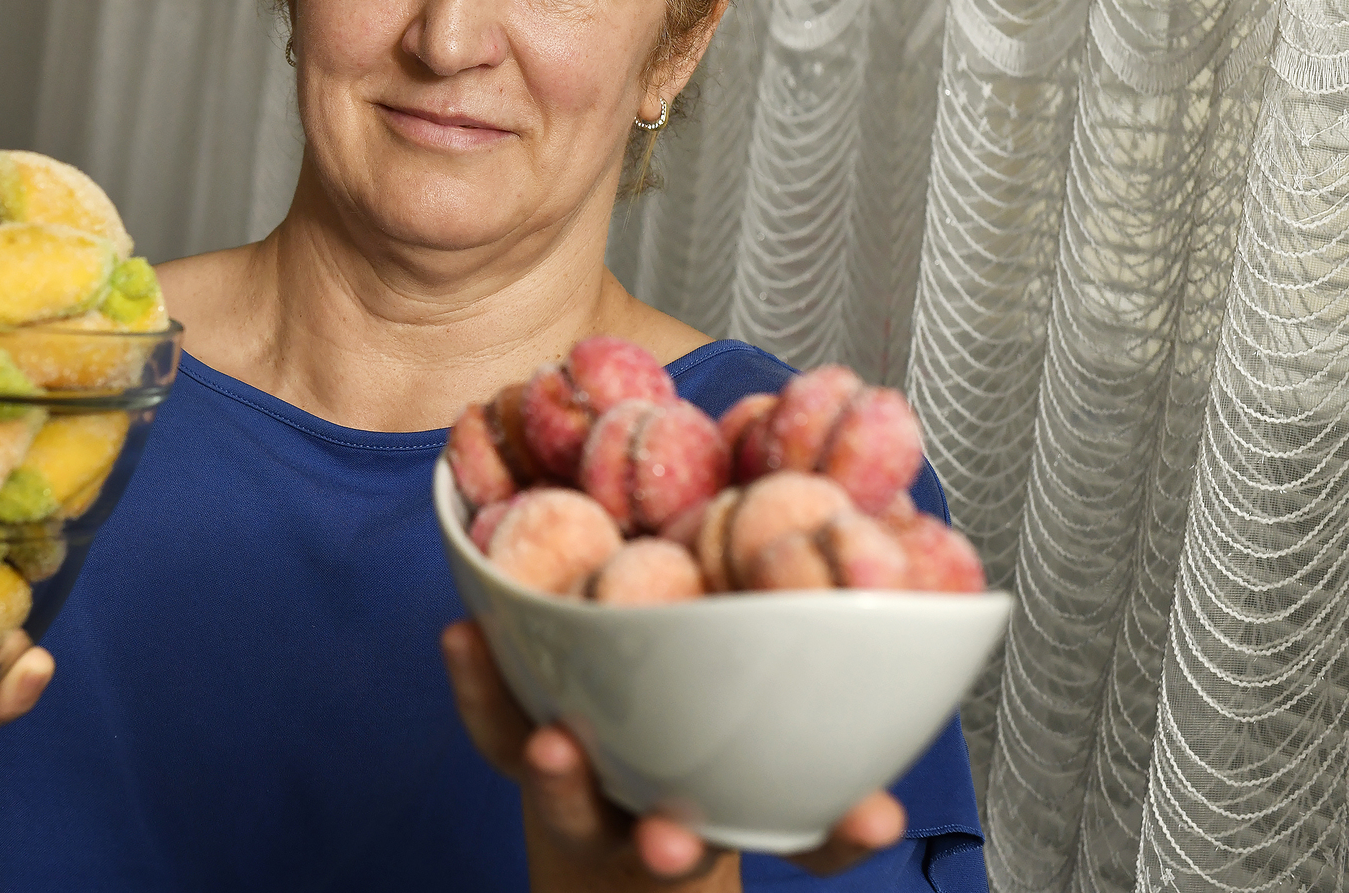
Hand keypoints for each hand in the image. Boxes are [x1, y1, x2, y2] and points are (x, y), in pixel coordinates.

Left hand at [441, 621, 904, 889]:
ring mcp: (591, 794)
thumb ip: (813, 640)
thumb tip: (913, 526)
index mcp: (746, 804)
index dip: (845, 829)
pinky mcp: (523, 747)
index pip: (813, 836)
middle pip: (673, 850)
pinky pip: (497, 726)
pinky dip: (478, 685)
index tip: (876, 813)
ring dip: (562, 783)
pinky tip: (463, 634)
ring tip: (551, 748)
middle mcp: (668, 813)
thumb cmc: (707, 719)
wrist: (606, 795)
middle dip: (675, 844)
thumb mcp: (768, 699)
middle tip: (671, 838)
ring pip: (572, 809)